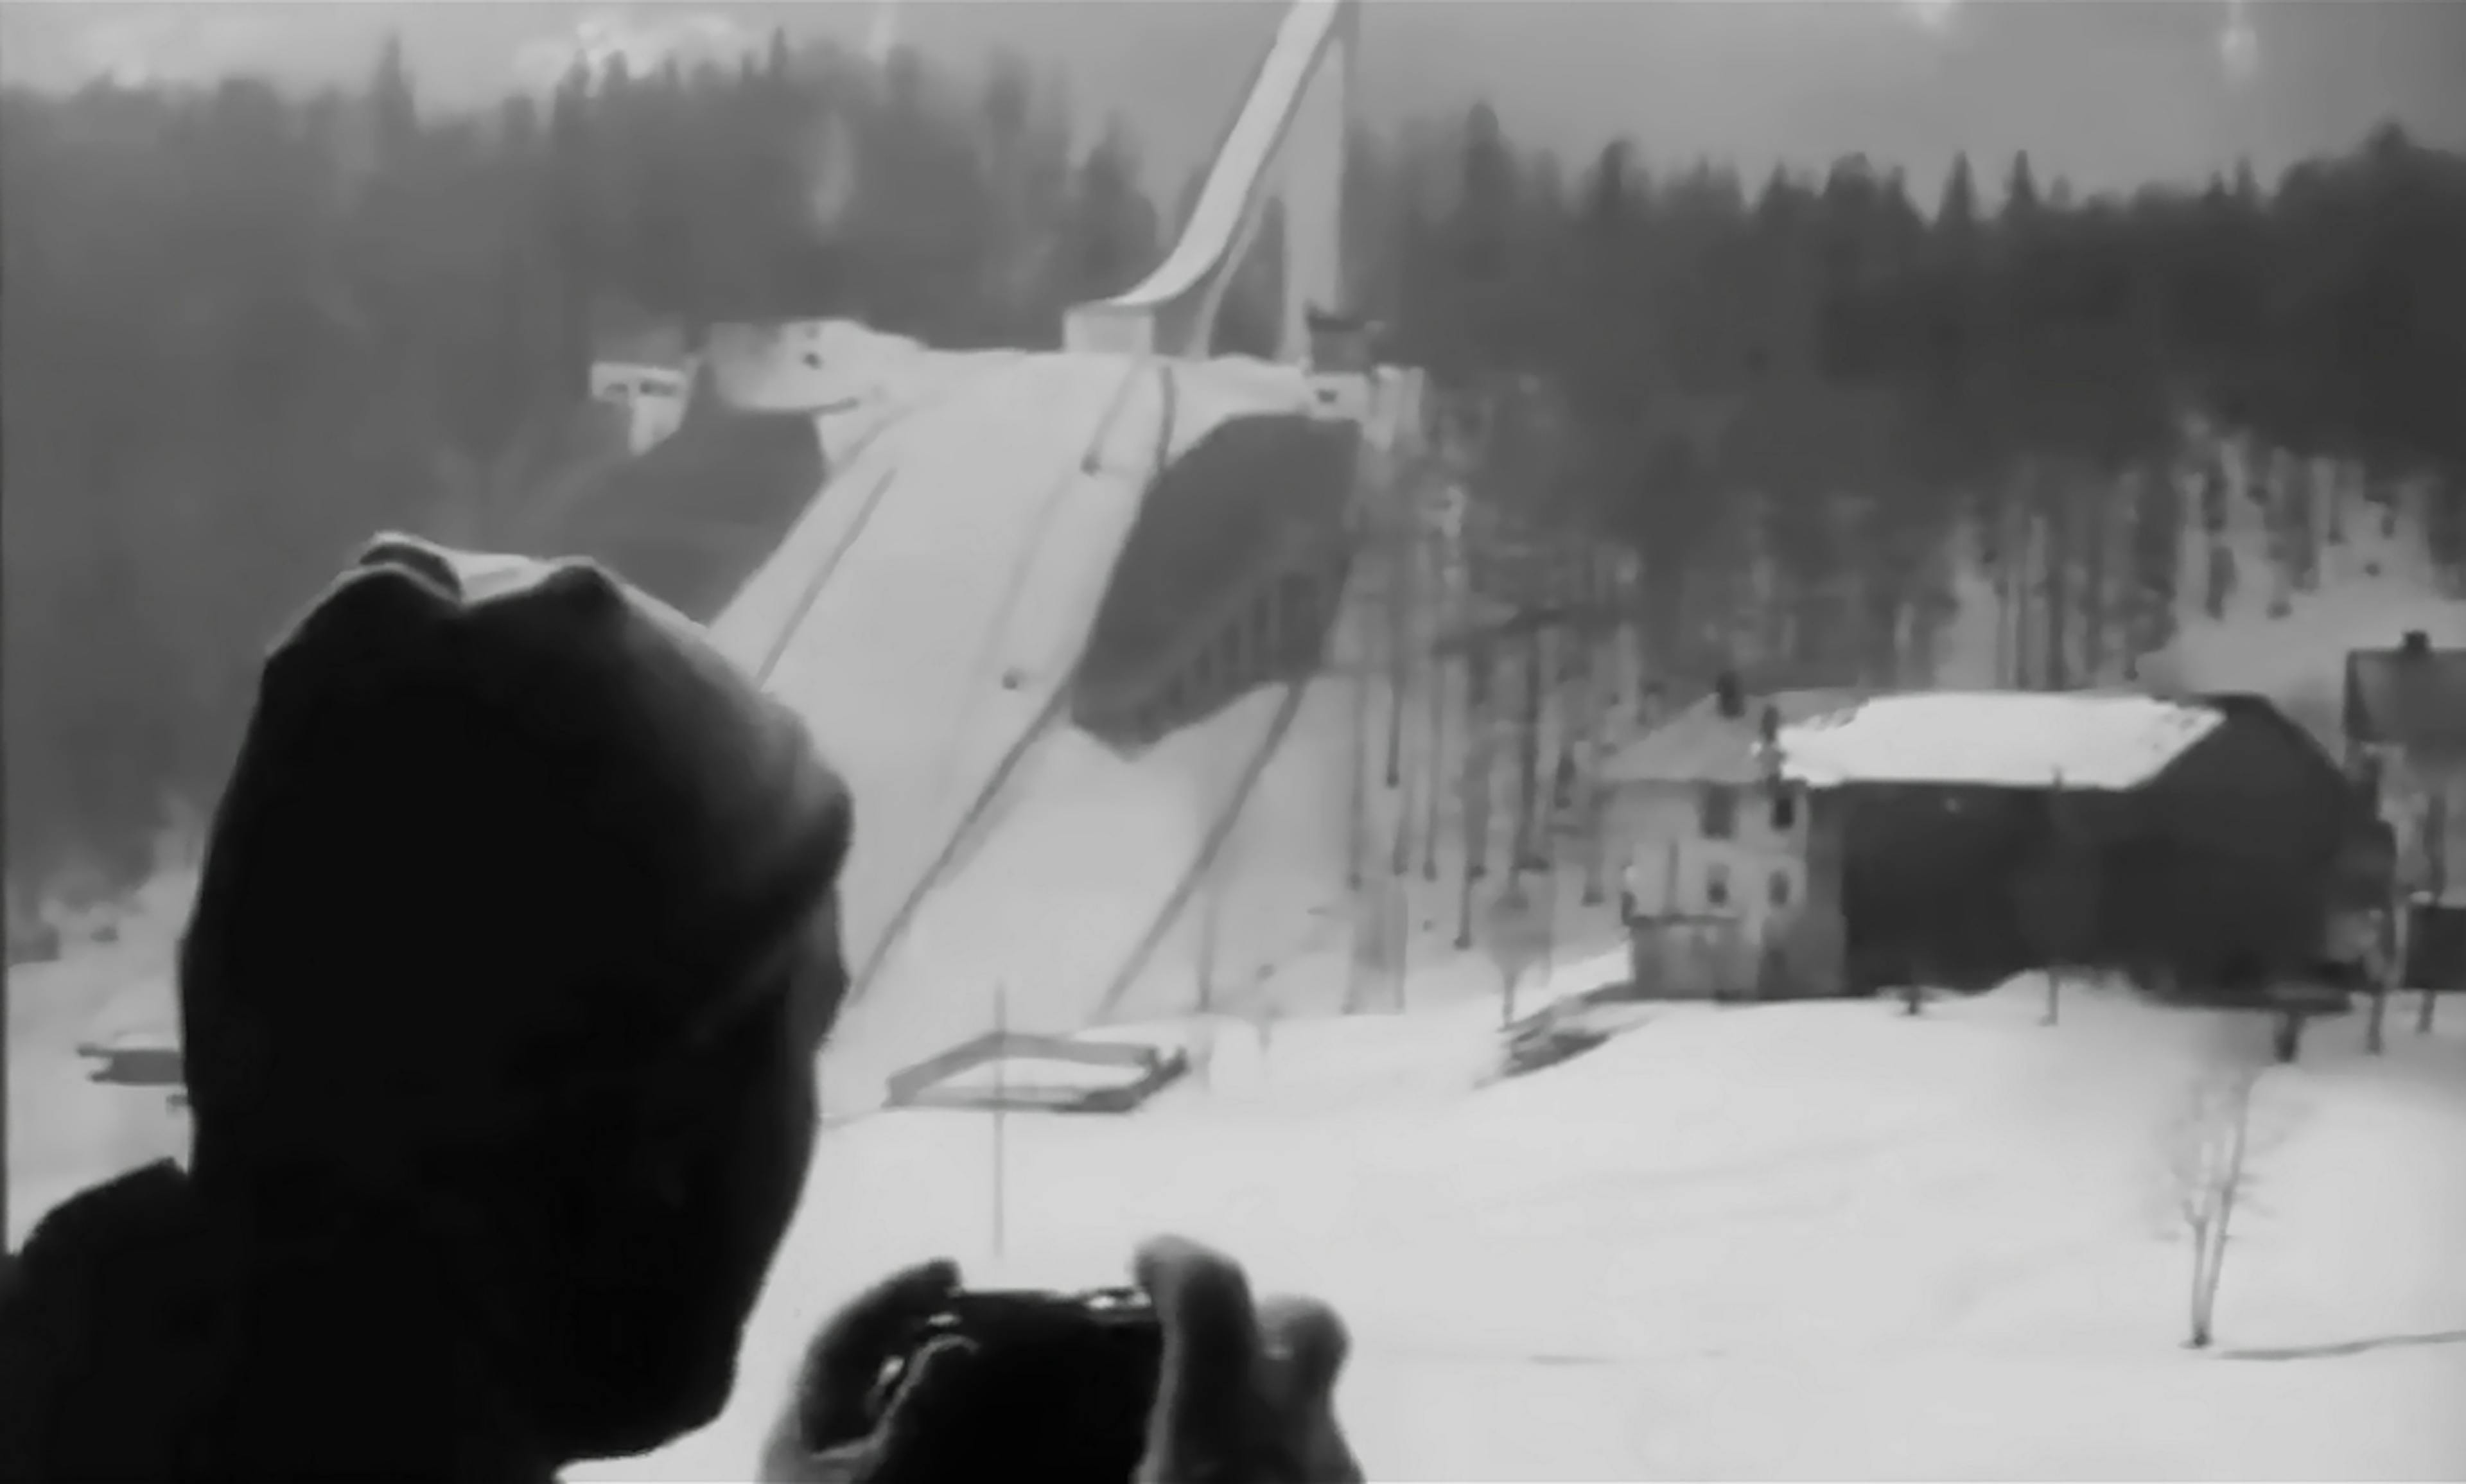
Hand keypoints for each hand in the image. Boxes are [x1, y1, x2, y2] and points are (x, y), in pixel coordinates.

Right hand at [758, 1239, 1360, 1483]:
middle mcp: (1300, 1456)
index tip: (1141, 1262)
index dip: (1177, 1259)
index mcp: (1218, 1445)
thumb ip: (1047, 1470)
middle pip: (1308, 1331)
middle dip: (1257, 1318)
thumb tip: (936, 1467)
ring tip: (1198, 1452)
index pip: (1216, 1293)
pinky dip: (1285, 1478)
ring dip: (1271, 1412)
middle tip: (1191, 1348)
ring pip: (1322, 1420)